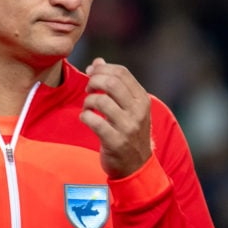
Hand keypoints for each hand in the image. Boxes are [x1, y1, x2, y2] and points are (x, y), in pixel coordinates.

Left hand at [80, 57, 152, 178]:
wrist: (136, 166)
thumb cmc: (128, 131)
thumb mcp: (128, 107)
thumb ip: (115, 84)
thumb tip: (98, 61)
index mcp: (142, 99)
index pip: (121, 73)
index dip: (102, 68)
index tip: (91, 72)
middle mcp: (138, 111)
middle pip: (111, 83)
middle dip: (93, 81)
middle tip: (88, 89)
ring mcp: (128, 127)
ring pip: (101, 100)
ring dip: (88, 101)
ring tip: (88, 107)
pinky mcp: (116, 141)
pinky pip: (93, 121)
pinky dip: (85, 116)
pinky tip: (86, 119)